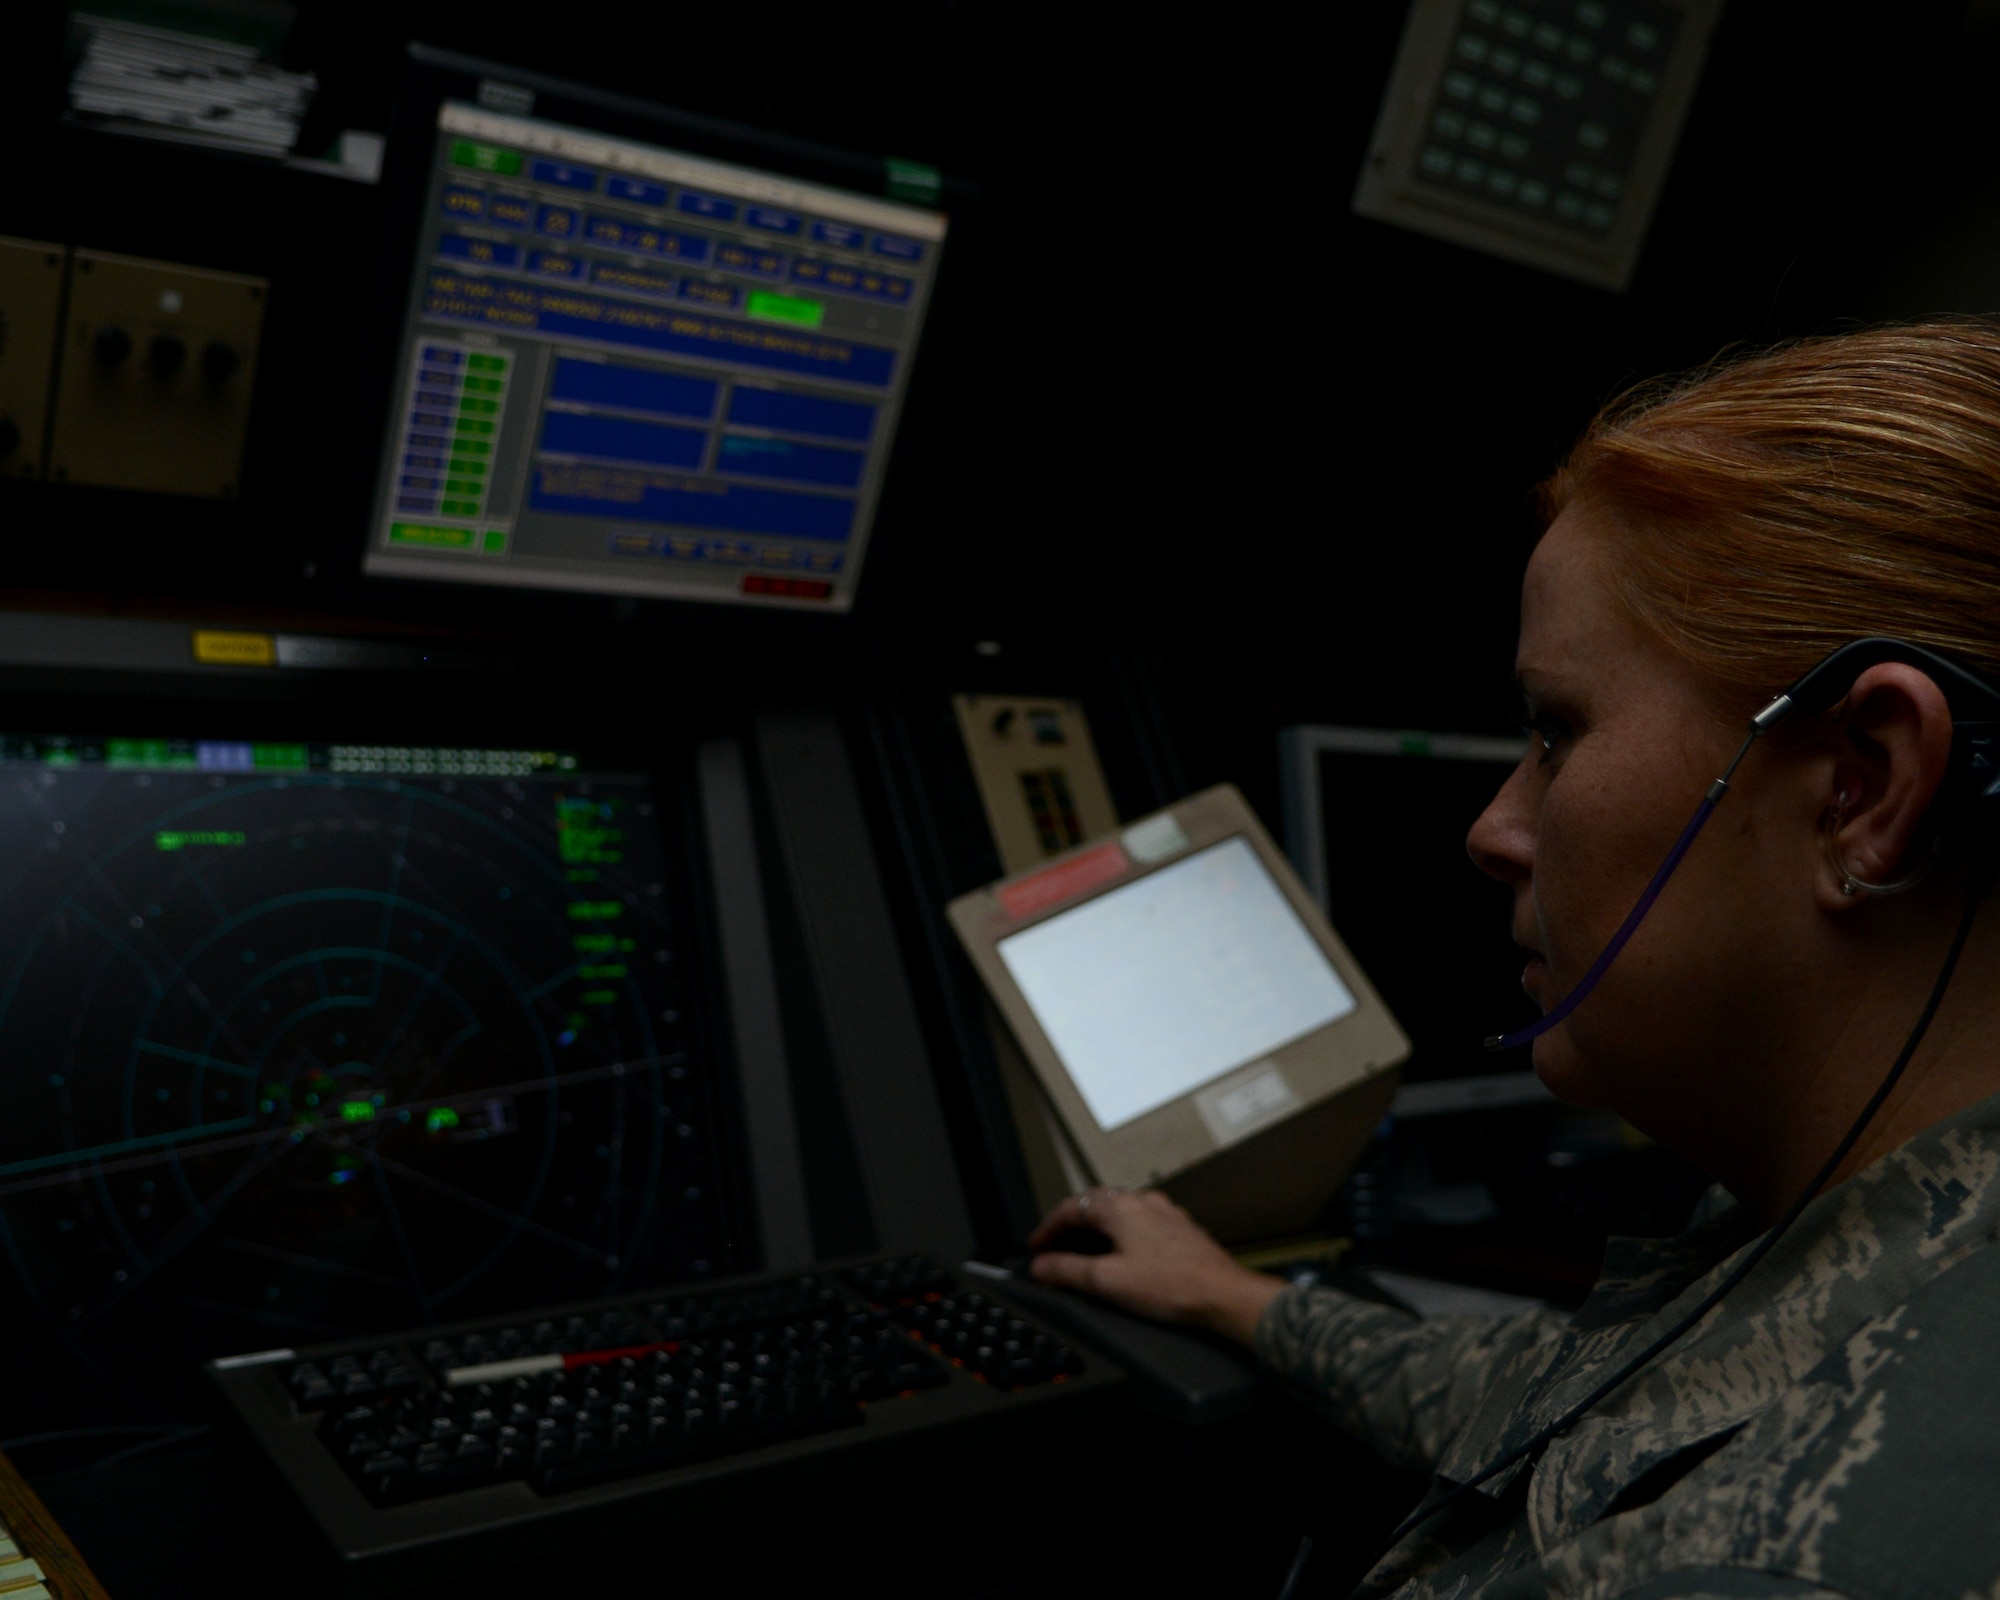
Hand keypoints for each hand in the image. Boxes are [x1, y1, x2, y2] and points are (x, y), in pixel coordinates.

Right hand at [1026, 1188, 1285, 1345]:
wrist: (1222, 1295)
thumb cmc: (1173, 1286)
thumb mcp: (1107, 1282)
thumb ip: (1067, 1271)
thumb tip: (1041, 1266)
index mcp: (1120, 1207)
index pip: (1070, 1207)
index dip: (1047, 1228)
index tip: (1036, 1247)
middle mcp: (1143, 1201)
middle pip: (1094, 1204)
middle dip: (1070, 1225)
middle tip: (1055, 1248)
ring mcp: (1164, 1213)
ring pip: (1119, 1212)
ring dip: (1096, 1229)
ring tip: (1084, 1252)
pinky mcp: (1180, 1229)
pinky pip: (1141, 1223)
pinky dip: (1121, 1235)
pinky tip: (1124, 1256)